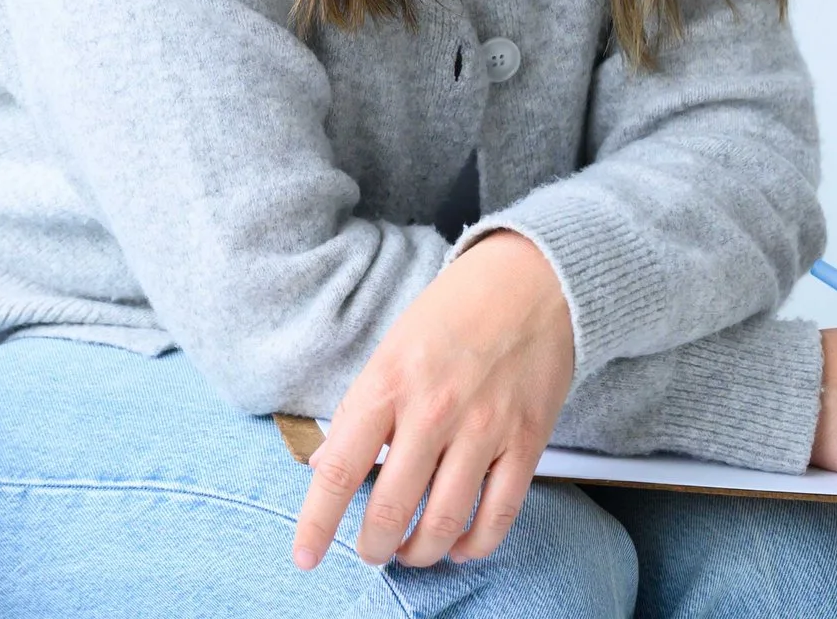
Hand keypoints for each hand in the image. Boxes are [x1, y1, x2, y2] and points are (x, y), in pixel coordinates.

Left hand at [292, 231, 573, 571]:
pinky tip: (459, 546)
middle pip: (393, 507)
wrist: (531, 280)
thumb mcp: (389, 349)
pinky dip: (475, 544)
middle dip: (373, 546)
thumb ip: (359, 409)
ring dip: (420, 551)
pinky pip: (499, 513)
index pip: (340, 468)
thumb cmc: (451, 314)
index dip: (317, 522)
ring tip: (408, 553)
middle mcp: (433, 409)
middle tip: (369, 552)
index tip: (305, 555)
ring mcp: (484, 427)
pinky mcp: (527, 441)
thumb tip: (325, 465)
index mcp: (387, 383)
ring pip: (445, 520)